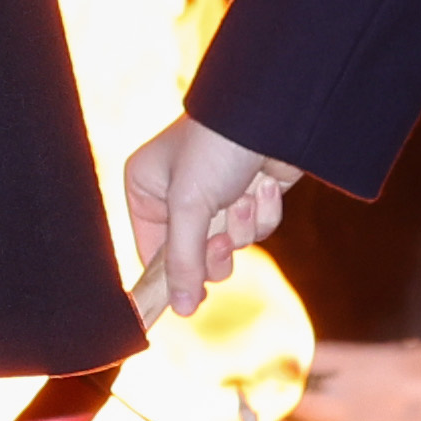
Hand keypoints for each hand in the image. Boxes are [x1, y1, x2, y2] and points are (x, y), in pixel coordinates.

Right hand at [119, 115, 304, 310]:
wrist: (274, 111)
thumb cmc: (217, 148)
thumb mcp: (190, 206)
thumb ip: (183, 260)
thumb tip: (180, 309)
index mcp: (147, 190)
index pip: (151, 253)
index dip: (170, 279)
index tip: (186, 306)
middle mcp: (178, 195)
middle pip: (194, 258)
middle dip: (214, 250)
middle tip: (220, 238)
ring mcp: (217, 197)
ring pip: (230, 246)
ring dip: (243, 227)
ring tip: (246, 195)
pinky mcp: (251, 196)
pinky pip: (257, 229)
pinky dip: (265, 212)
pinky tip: (265, 184)